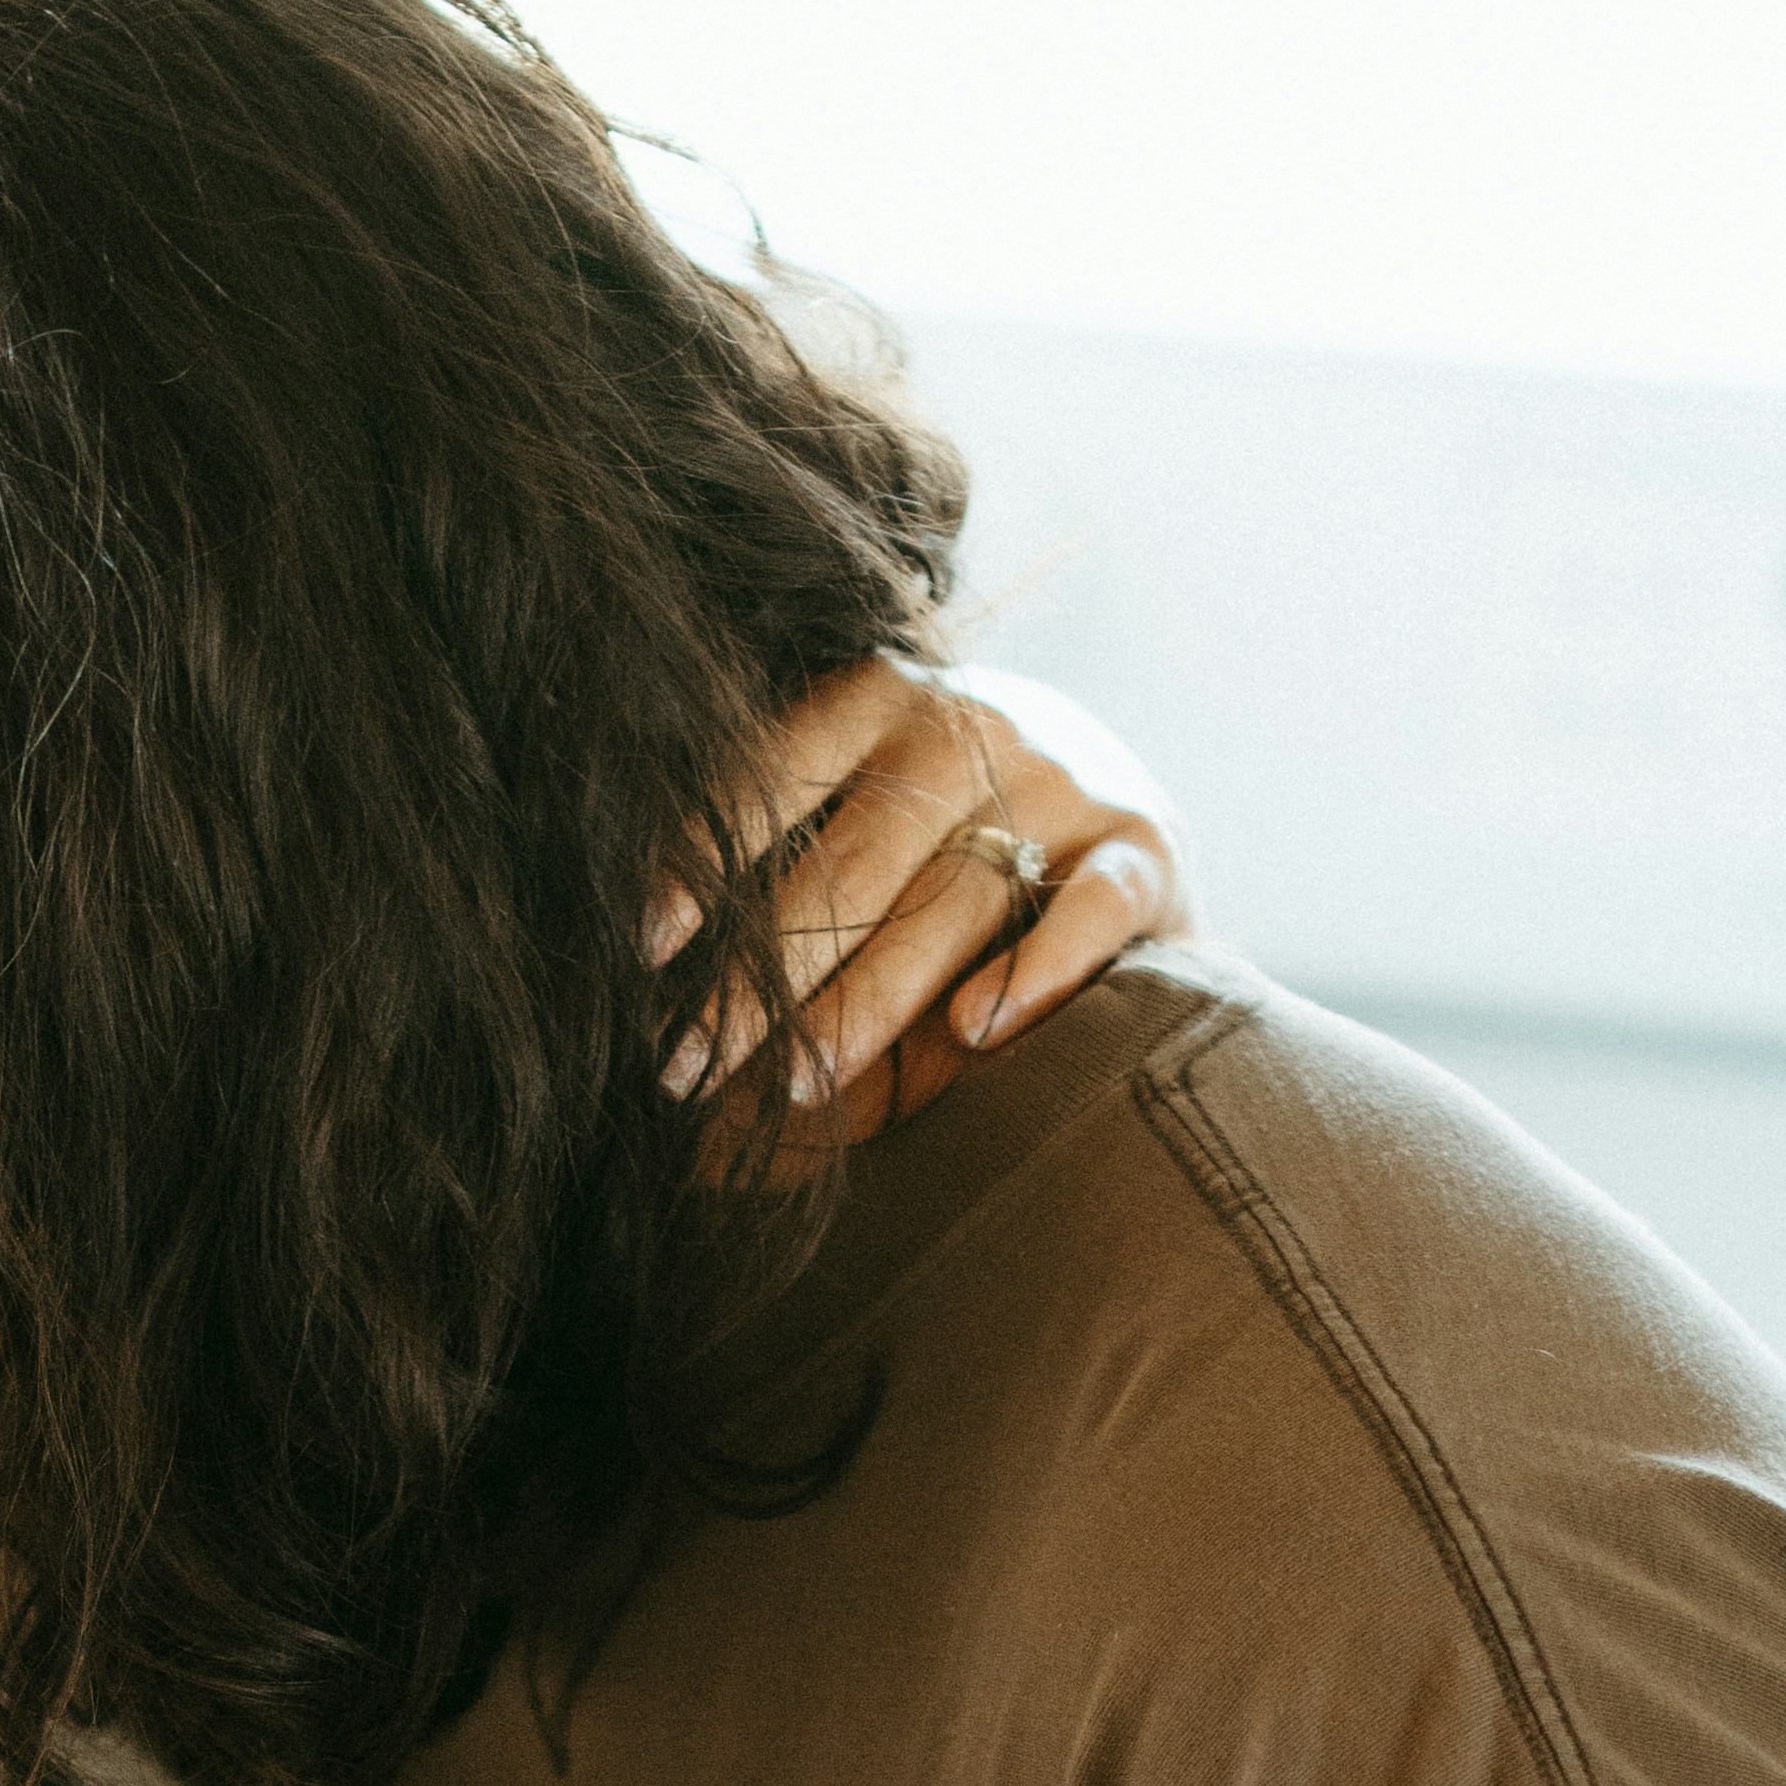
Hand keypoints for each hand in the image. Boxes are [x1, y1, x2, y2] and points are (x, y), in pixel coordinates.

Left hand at [669, 655, 1188, 1131]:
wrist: (1122, 811)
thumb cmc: (945, 832)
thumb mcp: (862, 807)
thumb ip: (781, 852)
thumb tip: (647, 954)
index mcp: (880, 699)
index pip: (776, 773)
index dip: (705, 859)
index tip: (641, 948)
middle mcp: (971, 725)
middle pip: (852, 864)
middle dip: (761, 977)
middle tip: (685, 1068)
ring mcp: (1063, 782)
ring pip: (952, 903)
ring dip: (867, 1004)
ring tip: (794, 1086)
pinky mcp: (1144, 847)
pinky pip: (1089, 910)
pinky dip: (1035, 969)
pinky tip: (972, 1032)